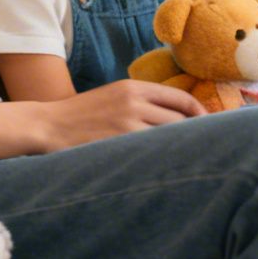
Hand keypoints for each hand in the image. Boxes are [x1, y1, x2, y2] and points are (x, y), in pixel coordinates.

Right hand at [43, 80, 203, 150]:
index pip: (180, 99)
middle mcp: (134, 102)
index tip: (209, 126)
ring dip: (180, 150)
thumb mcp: (114, 96)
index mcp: (134, 87)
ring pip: (169, 138)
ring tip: (190, 162)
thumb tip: (178, 118)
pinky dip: (161, 161)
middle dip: (194, 135)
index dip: (200, 114)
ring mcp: (127, 124)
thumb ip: (142, 102)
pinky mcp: (118, 144)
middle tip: (206, 149)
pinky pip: (151, 154)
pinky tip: (166, 170)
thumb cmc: (82, 115)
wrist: (48, 126)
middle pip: (181, 120)